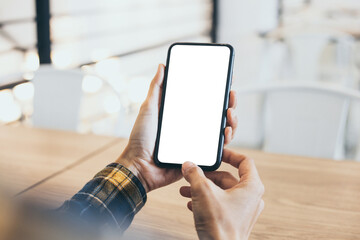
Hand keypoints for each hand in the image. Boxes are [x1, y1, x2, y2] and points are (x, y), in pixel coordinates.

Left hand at [117, 64, 237, 191]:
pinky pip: (218, 147)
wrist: (139, 166)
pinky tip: (226, 130)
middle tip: (231, 94)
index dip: (217, 90)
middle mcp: (192, 126)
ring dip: (231, 119)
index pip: (204, 99)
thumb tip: (162, 66)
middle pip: (217, 112)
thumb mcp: (148, 108)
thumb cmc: (140, 138)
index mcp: (182, 114)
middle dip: (229, 102)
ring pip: (222, 128)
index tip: (227, 79)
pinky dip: (226, 138)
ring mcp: (197, 140)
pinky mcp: (200, 155)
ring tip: (230, 112)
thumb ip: (156, 88)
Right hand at [180, 149, 263, 239]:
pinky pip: (221, 204)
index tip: (217, 152)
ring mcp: (244, 211)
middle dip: (206, 176)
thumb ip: (195, 174)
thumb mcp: (203, 192)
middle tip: (192, 174)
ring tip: (186, 190)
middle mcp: (251, 198)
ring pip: (222, 192)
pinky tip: (191, 204)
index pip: (244, 161)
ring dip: (203, 189)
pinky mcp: (235, 221)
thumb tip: (189, 165)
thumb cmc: (219, 226)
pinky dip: (206, 201)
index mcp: (252, 187)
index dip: (229, 154)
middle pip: (228, 177)